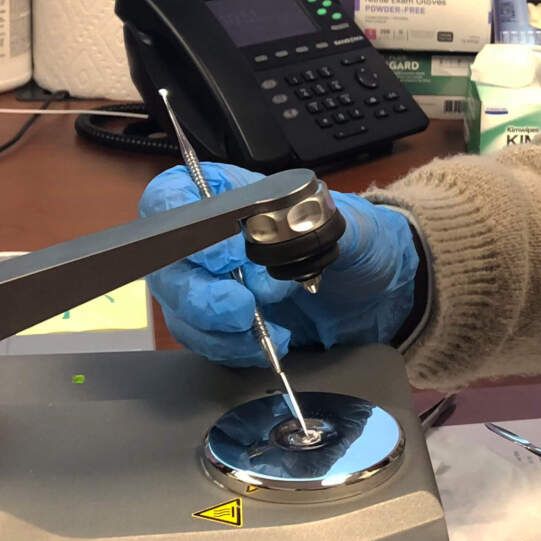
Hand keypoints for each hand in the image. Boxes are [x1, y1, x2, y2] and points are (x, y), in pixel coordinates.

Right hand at [139, 162, 419, 365]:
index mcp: (232, 194)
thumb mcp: (353, 225)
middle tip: (243, 306)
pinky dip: (229, 347)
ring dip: (216, 326)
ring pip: (179, 306)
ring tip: (265, 329)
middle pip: (166, 261)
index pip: (173, 195)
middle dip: (200, 291)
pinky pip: (203, 338)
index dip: (178, 222)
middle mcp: (209, 237)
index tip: (222, 251)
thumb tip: (299, 224)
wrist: (375, 292)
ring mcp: (210, 282)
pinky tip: (265, 344)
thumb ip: (324, 221)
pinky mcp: (220, 322)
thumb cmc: (358, 243)